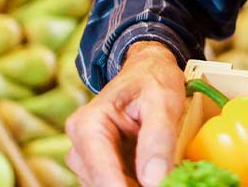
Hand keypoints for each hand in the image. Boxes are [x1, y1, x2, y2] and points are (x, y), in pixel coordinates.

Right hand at [67, 41, 187, 186]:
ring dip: (138, 185)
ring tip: (163, 169)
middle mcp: (80, 146)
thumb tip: (153, 181)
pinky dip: (138, 183)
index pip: (102, 174)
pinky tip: (154, 172)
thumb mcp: (163, 102)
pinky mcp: (101, 168)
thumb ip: (157, 139)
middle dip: (136, 186)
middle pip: (105, 185)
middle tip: (167, 181)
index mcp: (87, 126)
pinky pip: (119, 185)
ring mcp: (88, 160)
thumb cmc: (153, 81)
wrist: (148, 71)